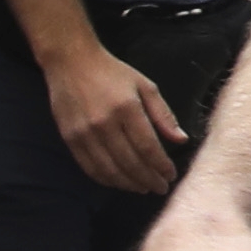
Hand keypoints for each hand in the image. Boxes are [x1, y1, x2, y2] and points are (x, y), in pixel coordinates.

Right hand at [47, 44, 187, 196]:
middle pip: (130, 162)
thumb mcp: (145, 86)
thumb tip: (181, 140)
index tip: (171, 175)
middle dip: (149, 179)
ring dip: (129, 184)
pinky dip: (106, 179)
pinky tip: (119, 182)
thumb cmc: (113, 73)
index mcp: (126, 109)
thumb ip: (164, 115)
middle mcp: (104, 124)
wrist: (71, 63)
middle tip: (161, 187)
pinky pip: (89, 167)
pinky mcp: (69, 139)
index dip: (161, 166)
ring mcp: (84, 133)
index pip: (148, 147)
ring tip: (143, 188)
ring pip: (110, 170)